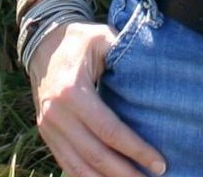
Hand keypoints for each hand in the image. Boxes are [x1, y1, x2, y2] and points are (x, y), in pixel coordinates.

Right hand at [29, 21, 166, 176]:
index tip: (159, 163)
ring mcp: (48, 127)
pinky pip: (67, 164)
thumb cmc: (79, 41)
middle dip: (126, 173)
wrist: (42, 44)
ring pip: (79, 167)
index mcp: (73, 92)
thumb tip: (156, 69)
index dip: (135, 149)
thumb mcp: (102, 38)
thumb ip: (125, 52)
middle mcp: (57, 115)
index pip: (109, 131)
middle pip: (96, 155)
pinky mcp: (46, 134)